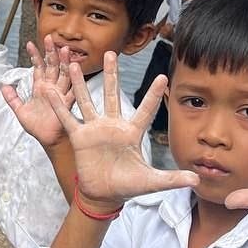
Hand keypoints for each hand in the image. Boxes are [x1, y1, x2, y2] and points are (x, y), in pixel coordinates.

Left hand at [0, 37, 76, 148]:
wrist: (48, 140)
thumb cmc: (37, 127)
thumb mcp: (20, 111)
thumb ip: (12, 98)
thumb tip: (3, 86)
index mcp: (41, 88)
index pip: (38, 68)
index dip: (34, 56)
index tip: (29, 43)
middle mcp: (52, 88)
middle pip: (52, 66)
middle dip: (51, 52)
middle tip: (49, 38)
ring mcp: (60, 95)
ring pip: (63, 74)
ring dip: (64, 62)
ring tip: (64, 49)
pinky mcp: (67, 104)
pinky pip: (71, 91)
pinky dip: (73, 81)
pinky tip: (75, 70)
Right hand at [44, 52, 197, 206]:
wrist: (104, 194)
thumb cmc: (128, 186)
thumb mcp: (152, 182)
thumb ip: (172, 179)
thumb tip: (197, 180)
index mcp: (132, 132)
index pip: (146, 110)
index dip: (154, 95)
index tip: (162, 77)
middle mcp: (113, 125)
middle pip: (113, 95)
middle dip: (112, 74)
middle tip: (111, 53)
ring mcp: (95, 129)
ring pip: (87, 101)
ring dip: (80, 83)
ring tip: (72, 63)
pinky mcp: (79, 137)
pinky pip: (68, 118)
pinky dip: (59, 106)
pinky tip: (50, 91)